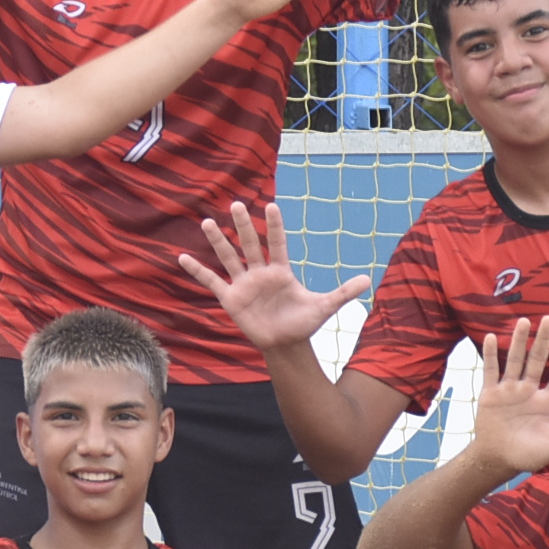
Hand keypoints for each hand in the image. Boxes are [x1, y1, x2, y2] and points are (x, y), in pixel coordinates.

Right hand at [175, 201, 367, 352]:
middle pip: (250, 244)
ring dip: (218, 241)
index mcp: (281, 270)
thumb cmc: (303, 323)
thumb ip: (342, 293)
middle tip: (235, 204)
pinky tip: (182, 257)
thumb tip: (367, 280)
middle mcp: (260, 272)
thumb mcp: (324, 307)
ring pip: (229, 257)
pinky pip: (212, 281)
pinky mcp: (230, 298)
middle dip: (244, 226)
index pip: (278, 243)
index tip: (271, 205)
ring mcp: (244, 284)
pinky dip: (197, 270)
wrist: (286, 344)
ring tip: (207, 222)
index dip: (275, 226)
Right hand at [466, 317, 548, 476]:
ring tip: (523, 321)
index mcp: (547, 402)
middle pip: (538, 360)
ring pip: (515, 360)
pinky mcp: (490, 393)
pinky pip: (491, 370)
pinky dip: (491, 354)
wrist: (498, 460)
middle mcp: (529, 391)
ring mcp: (509, 390)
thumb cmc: (528, 455)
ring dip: (519, 341)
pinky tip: (491, 337)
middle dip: (543, 340)